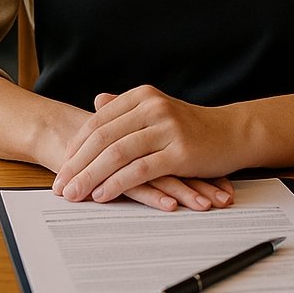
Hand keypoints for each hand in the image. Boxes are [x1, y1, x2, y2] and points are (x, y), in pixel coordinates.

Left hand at [51, 86, 243, 210]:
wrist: (233, 133)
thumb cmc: (193, 126)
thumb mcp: (158, 110)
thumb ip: (126, 107)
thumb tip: (97, 102)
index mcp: (142, 97)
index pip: (98, 122)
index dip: (76, 146)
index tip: (61, 167)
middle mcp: (153, 108)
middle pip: (103, 138)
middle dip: (77, 165)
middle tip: (59, 186)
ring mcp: (167, 129)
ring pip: (117, 154)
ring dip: (91, 176)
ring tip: (74, 194)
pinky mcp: (180, 152)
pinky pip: (140, 170)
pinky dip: (117, 183)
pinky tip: (102, 195)